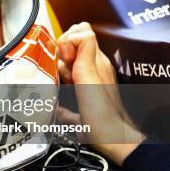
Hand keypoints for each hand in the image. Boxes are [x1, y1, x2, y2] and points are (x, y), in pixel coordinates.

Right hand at [57, 22, 144, 164]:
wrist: (111, 139)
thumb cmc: (102, 114)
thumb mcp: (90, 76)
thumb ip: (84, 52)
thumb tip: (75, 33)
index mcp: (95, 60)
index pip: (80, 32)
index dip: (67, 40)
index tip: (66, 58)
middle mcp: (92, 66)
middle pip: (69, 46)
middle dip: (60, 55)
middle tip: (64, 71)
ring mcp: (87, 78)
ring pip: (65, 62)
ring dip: (58, 69)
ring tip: (63, 83)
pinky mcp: (81, 91)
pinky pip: (64, 79)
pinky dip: (58, 81)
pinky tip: (59, 91)